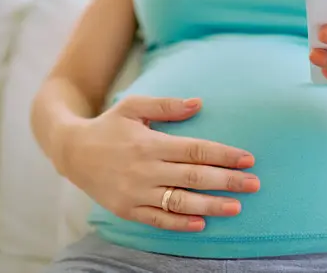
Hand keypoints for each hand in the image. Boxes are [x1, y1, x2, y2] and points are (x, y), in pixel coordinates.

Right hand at [59, 96, 258, 231]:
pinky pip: (156, 220)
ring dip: (210, 205)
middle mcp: (145, 169)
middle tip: (254, 184)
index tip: (248, 159)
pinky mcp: (126, 209)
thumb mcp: (132, 107)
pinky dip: (179, 224)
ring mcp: (135, 192)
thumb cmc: (107, 126)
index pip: (194, 150)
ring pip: (179, 202)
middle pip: (193, 176)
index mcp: (149, 143)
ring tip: (236, 206)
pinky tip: (201, 224)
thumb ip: (166, 106)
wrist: (72, 152)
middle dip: (227, 181)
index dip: (223, 155)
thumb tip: (199, 103)